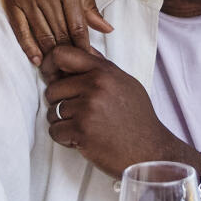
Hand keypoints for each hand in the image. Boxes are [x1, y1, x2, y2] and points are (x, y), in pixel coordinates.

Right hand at [0, 0, 110, 65]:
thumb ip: (89, 5)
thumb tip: (107, 30)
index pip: (78, 25)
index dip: (83, 46)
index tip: (88, 59)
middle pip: (60, 33)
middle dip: (68, 53)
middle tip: (74, 69)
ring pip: (42, 34)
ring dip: (51, 53)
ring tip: (58, 67)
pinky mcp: (13, 2)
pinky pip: (21, 30)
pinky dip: (29, 47)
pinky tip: (37, 59)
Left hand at [42, 43, 193, 180]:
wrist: (150, 152)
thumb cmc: (138, 119)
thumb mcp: (125, 84)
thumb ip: (101, 66)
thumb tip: (81, 49)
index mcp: (104, 71)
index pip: (61, 54)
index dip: (49, 66)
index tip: (51, 77)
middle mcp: (95, 86)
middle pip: (53, 89)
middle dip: (59, 104)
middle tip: (78, 115)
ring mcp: (88, 108)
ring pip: (52, 112)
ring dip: (63, 123)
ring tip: (85, 128)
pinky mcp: (82, 131)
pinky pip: (55, 131)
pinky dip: (65, 138)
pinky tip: (83, 140)